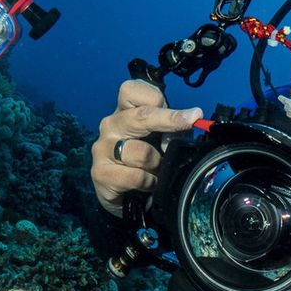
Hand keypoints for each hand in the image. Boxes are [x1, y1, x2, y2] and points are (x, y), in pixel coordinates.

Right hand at [90, 79, 201, 216]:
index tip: (178, 107)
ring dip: (158, 165)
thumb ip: (173, 130)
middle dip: (169, 120)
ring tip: (158, 171)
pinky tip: (149, 185)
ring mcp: (102, 148)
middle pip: (140, 115)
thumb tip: (189, 123)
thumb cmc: (147, 163)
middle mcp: (110, 126)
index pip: (131, 90)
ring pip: (142, 153)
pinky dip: (149, 183)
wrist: (128, 199)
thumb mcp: (163, 141)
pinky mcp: (100, 173)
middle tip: (191, 121)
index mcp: (124, 112)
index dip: (155, 96)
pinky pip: (135, 177)